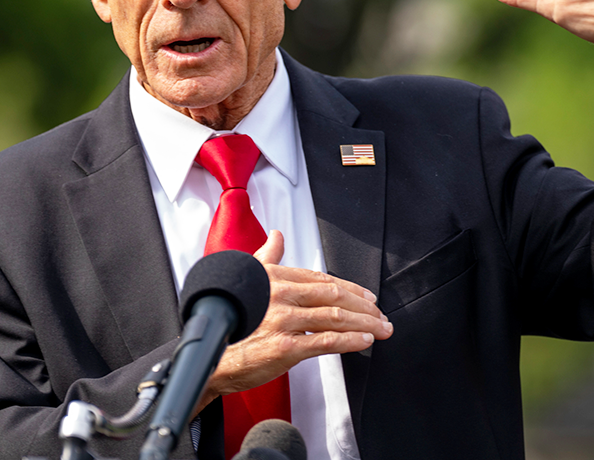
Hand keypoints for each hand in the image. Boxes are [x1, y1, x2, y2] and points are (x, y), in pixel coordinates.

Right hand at [196, 231, 392, 410]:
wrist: (212, 357)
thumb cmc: (231, 322)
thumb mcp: (248, 281)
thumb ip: (267, 257)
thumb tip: (276, 236)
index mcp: (275, 278)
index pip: (322, 278)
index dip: (351, 287)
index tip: (368, 297)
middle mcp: (281, 295)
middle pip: (335, 295)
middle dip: (364, 306)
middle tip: (381, 314)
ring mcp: (284, 321)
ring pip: (335, 317)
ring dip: (365, 323)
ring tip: (381, 329)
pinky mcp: (285, 347)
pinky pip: (327, 341)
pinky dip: (350, 341)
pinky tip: (364, 341)